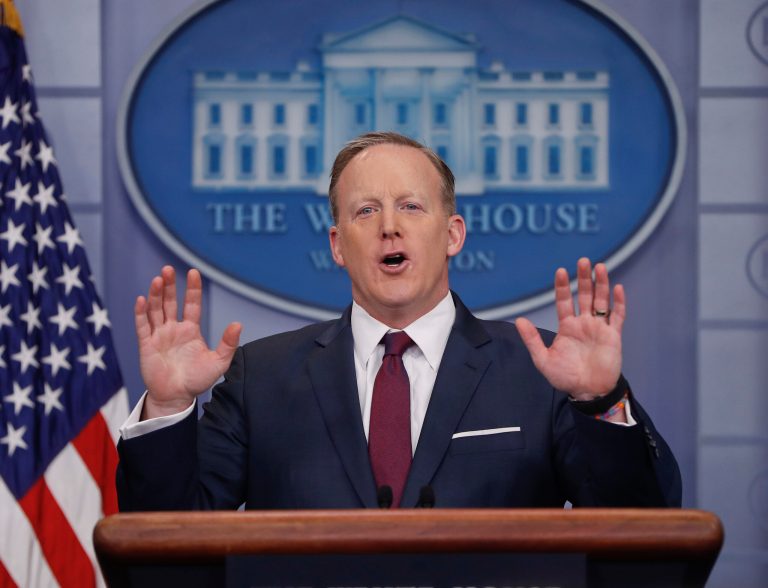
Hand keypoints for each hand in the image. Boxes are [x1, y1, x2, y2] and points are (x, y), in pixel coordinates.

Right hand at [134, 266, 241, 418]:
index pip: (192, 304)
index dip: (192, 289)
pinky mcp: (146, 345)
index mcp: (190, 330)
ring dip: (156, 295)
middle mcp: (173, 329)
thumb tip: (238, 324)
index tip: (193, 272)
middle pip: (170, 302)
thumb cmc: (197, 380)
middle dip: (170, 286)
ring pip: (155, 310)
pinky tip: (142, 300)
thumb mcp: (219, 362)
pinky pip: (142, 326)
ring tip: (158, 280)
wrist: (177, 398)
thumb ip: (228, 344)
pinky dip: (141, 313)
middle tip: (168, 269)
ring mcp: (159, 336)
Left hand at [515, 258, 624, 399]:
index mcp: (567, 327)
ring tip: (599, 267)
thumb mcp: (543, 359)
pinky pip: (618, 316)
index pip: (564, 301)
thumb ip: (532, 340)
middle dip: (584, 279)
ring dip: (601, 284)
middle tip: (583, 261)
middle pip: (585, 296)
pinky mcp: (613, 335)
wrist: (588, 392)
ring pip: (601, 301)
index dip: (563, 287)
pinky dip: (619, 302)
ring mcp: (599, 328)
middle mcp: (584, 324)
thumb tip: (519, 320)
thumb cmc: (565, 377)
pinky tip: (618, 288)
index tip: (561, 271)